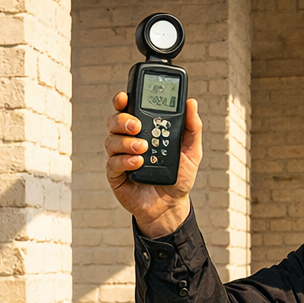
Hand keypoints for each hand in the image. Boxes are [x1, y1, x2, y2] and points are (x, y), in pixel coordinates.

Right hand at [104, 91, 202, 237]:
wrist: (172, 206)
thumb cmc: (179, 177)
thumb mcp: (192, 151)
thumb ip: (192, 127)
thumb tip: (192, 103)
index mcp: (145, 130)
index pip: (129, 109)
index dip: (123, 100)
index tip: (125, 96)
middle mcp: (129, 140)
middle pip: (115, 121)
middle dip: (123, 119)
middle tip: (137, 125)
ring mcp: (121, 157)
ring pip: (111, 140)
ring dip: (125, 141)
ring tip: (143, 148)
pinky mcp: (116, 175)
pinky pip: (112, 163)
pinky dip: (124, 160)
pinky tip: (138, 162)